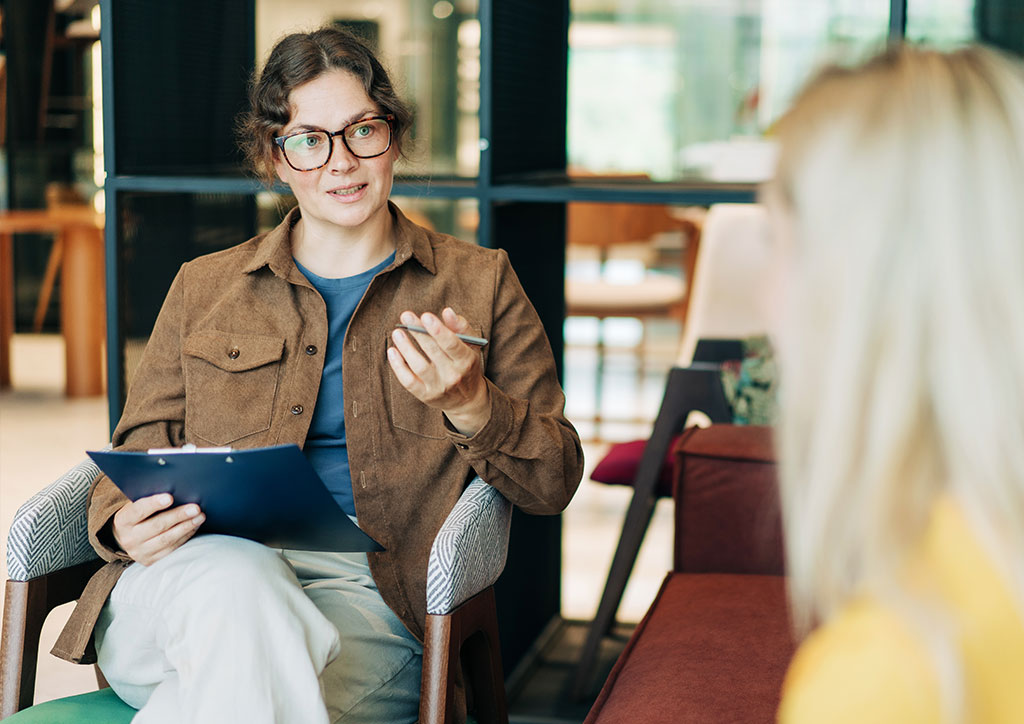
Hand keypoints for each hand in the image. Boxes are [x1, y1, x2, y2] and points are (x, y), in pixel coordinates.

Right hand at [112, 494, 204, 565]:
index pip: (138, 511)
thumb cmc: (138, 515)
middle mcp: (129, 538)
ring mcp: (140, 552)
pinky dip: (185, 536)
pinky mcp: (151, 561)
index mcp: (123, 521)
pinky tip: (194, 527)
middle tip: (195, 508)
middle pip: (157, 526)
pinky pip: (171, 548)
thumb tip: (175, 489)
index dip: (154, 504)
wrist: (127, 538)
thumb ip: (150, 498)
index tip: (170, 497)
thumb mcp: (136, 505)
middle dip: (178, 516)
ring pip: (166, 539)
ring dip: (186, 527)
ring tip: (200, 517)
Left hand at [388, 308, 490, 435]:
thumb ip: (461, 327)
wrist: (467, 399)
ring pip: (419, 366)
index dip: (438, 330)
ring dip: (406, 348)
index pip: (452, 344)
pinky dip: (398, 366)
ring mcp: (438, 387)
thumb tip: (447, 311)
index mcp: (466, 360)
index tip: (425, 316)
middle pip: (433, 352)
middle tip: (406, 316)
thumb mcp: (471, 345)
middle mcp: (454, 375)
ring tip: (397, 332)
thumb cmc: (467, 364)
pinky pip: (409, 381)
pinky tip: (392, 351)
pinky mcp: (425, 395)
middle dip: (418, 332)